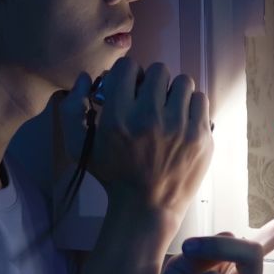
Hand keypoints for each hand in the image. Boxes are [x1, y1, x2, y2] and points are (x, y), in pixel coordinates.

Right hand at [86, 59, 212, 222]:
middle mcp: (149, 118)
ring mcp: (179, 126)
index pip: (128, 67)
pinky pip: (200, 99)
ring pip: (183, 82)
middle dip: (152, 82)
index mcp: (118, 117)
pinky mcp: (201, 136)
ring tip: (168, 110)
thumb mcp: (78, 147)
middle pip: (159, 70)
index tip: (128, 89)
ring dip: (173, 93)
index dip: (127, 75)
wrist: (146, 206)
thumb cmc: (111, 174)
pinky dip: (191, 106)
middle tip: (149, 100)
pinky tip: (182, 120)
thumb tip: (83, 78)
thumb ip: (71, 110)